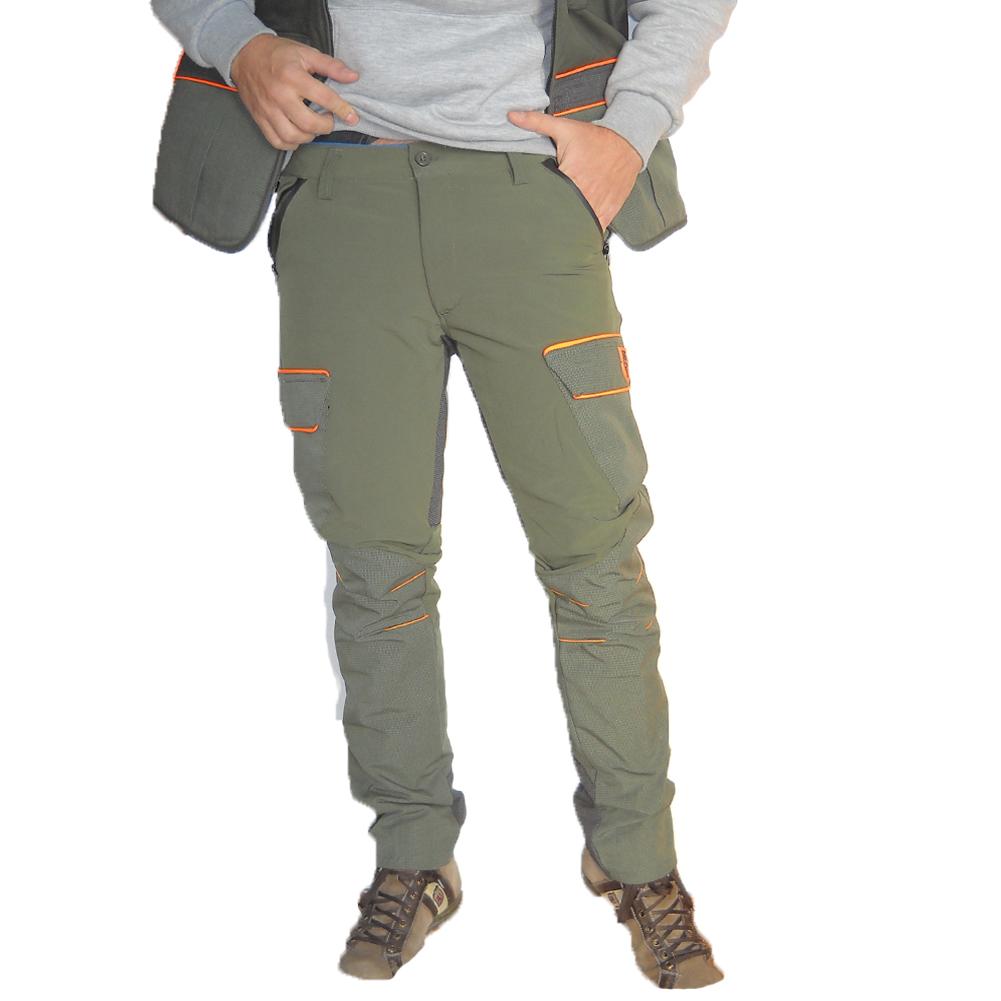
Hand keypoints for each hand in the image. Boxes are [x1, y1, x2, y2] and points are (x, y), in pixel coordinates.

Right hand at [230, 35, 360, 150]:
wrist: (244, 54)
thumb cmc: (276, 54)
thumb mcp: (305, 53)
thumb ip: (331, 66)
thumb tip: (353, 76)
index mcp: (293, 76)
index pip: (324, 98)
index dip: (342, 109)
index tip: (352, 117)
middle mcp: (280, 95)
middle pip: (308, 124)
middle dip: (325, 126)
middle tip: (328, 119)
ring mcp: (268, 109)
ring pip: (293, 137)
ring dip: (309, 137)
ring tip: (313, 127)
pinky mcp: (260, 118)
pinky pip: (277, 142)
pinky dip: (291, 144)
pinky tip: (298, 135)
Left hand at [507, 110, 642, 230]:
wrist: (627, 142)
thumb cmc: (595, 137)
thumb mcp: (565, 128)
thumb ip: (537, 123)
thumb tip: (511, 115)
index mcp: (571, 176)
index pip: (549, 198)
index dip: (539, 204)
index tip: (531, 207)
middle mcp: (585, 193)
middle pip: (563, 214)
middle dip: (552, 217)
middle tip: (541, 223)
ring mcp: (599, 204)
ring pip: (579, 224)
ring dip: (569, 227)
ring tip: (556, 231)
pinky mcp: (609, 210)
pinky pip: (596, 227)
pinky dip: (586, 230)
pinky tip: (576, 232)